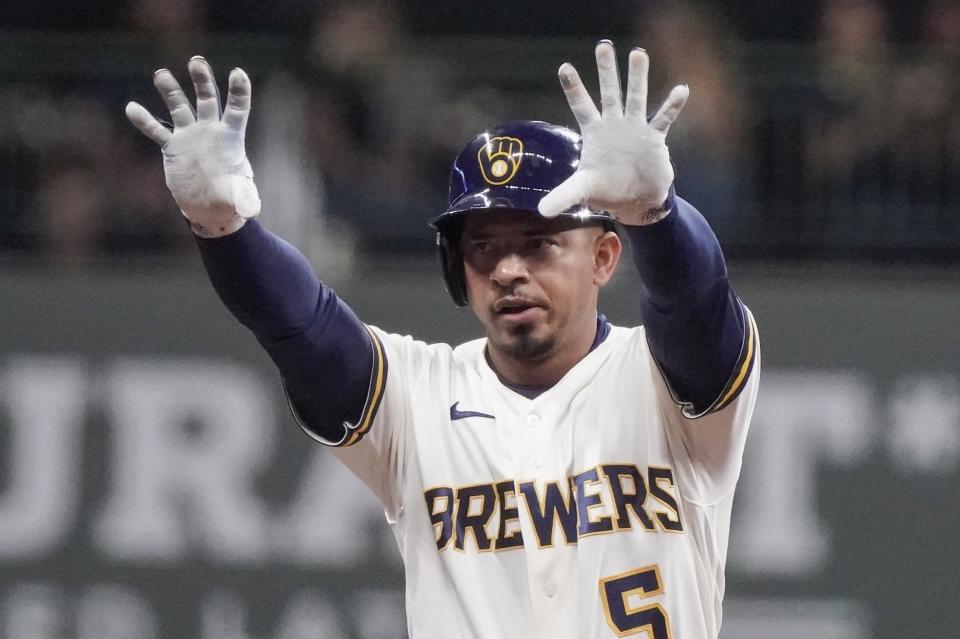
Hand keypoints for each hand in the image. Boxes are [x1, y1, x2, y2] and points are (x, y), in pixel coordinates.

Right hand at [125, 56, 260, 236]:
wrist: (209, 207)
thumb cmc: (230, 201)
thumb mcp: (241, 200)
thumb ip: (245, 199)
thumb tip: (250, 209)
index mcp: (231, 138)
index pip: (237, 109)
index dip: (239, 91)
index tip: (237, 72)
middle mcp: (210, 131)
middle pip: (207, 99)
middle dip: (202, 80)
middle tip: (196, 62)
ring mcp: (190, 136)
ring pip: (179, 107)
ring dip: (170, 91)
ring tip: (161, 74)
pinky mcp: (173, 147)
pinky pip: (157, 130)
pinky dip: (145, 120)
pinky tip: (132, 108)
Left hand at [538, 41, 688, 225]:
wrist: (635, 199)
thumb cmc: (606, 189)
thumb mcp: (582, 191)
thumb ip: (563, 195)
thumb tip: (541, 211)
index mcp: (594, 132)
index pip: (581, 106)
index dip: (574, 88)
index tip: (564, 67)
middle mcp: (614, 125)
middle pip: (609, 93)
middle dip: (606, 71)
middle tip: (603, 45)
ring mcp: (635, 128)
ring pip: (636, 98)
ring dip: (637, 78)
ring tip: (638, 53)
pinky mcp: (654, 138)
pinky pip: (663, 118)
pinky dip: (671, 106)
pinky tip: (681, 90)